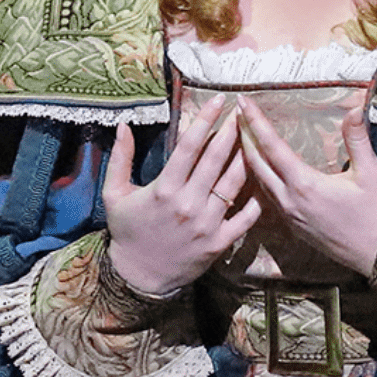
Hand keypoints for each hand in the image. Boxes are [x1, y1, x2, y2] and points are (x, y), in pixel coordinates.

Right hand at [104, 95, 261, 296]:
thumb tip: (123, 125)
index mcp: (164, 189)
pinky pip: (245, 217)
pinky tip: (262, 181)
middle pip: (216, 159)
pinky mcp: (220, 242)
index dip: (205, 119)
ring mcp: (207, 223)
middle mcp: (188, 204)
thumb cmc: (127, 231)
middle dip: (231, 131)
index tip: (218, 100)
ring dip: (245, 158)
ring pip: (233, 183)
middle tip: (241, 113)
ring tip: (253, 139)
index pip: (189, 146)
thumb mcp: (114, 194)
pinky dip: (256, 200)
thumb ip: (120, 158)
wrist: (140, 276)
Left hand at [237, 98, 376, 277]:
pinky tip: (259, 171)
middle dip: (243, 137)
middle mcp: (290, 201)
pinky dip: (259, 178)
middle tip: (234, 115)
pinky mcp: (293, 227)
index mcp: (305, 184)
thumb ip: (357, 139)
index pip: (272, 147)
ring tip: (241, 138)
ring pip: (259, 183)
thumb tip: (354, 109)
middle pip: (256, 164)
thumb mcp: (370, 173)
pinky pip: (267, 198)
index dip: (255, 122)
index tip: (242, 102)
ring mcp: (289, 216)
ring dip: (247, 158)